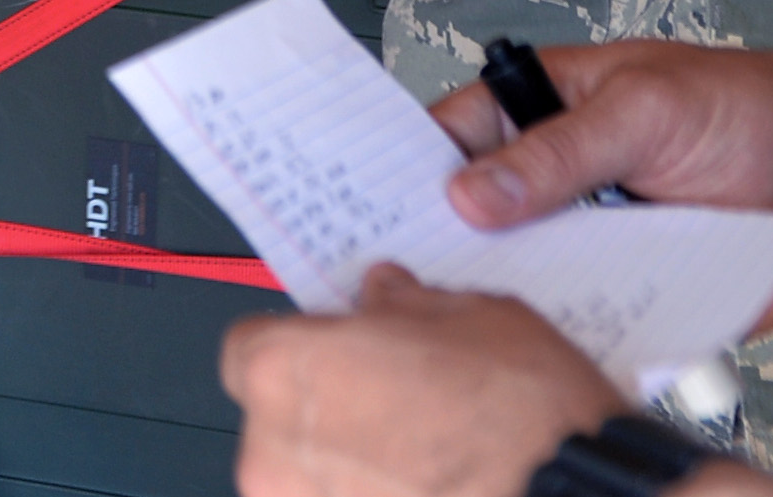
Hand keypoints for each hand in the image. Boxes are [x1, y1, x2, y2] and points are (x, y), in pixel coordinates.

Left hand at [219, 268, 620, 496]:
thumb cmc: (525, 419)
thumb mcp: (470, 316)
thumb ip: (405, 305)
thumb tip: (383, 296)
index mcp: (287, 370)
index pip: (247, 350)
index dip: (298, 347)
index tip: (336, 351)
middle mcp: (275, 452)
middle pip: (272, 421)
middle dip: (322, 410)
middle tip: (391, 404)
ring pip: (305, 480)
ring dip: (347, 468)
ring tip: (420, 456)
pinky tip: (430, 488)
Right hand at [430, 42, 772, 331]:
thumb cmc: (752, 105)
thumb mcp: (646, 108)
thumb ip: (562, 150)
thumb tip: (473, 192)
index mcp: (546, 113)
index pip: (455, 137)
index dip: (411, 168)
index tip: (379, 204)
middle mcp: (561, 184)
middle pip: (479, 222)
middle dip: (451, 245)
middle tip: (421, 271)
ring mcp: (596, 243)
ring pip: (528, 279)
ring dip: (511, 295)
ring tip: (483, 311)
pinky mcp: (639, 295)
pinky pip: (592, 321)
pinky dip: (576, 335)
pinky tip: (561, 338)